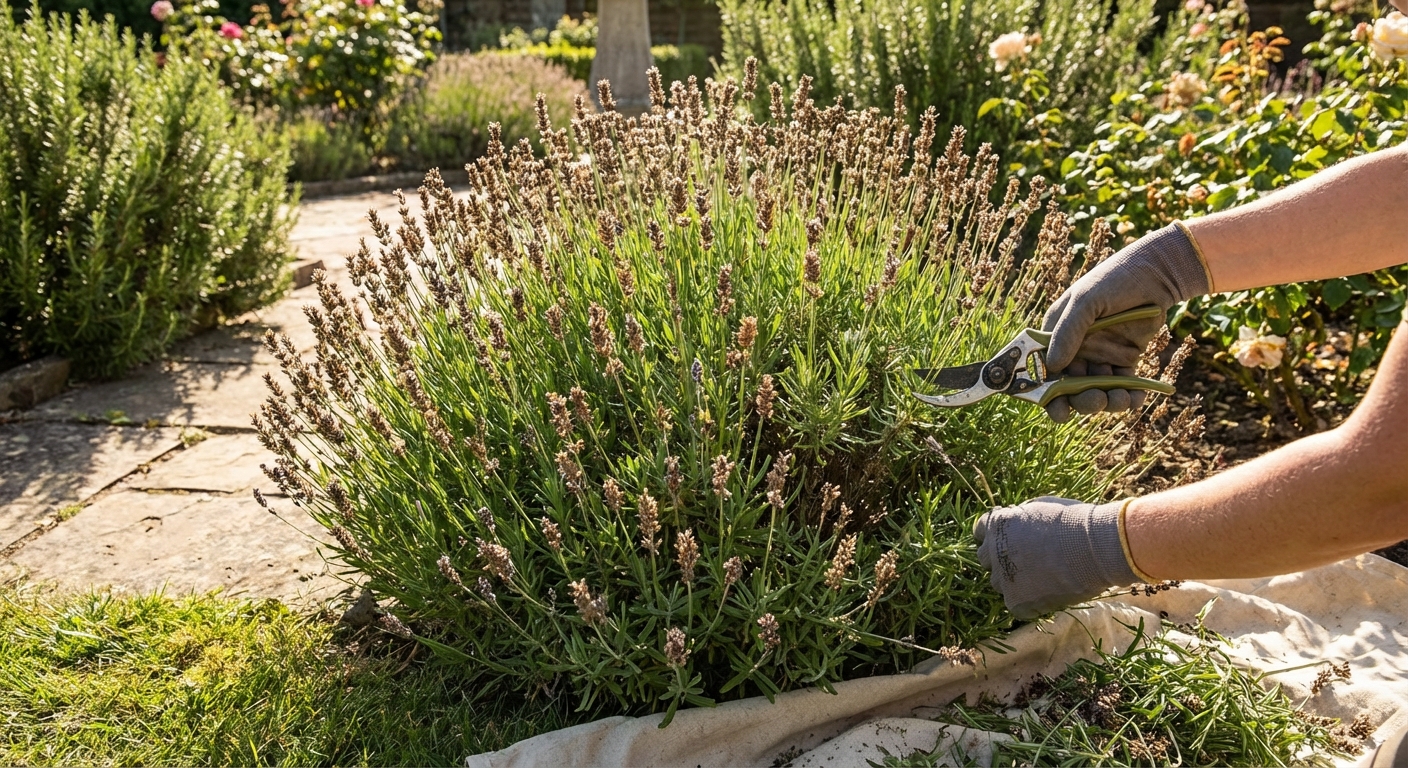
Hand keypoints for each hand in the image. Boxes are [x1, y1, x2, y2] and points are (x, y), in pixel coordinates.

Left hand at [973, 497, 1143, 618]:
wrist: (1094, 547)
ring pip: (998, 583)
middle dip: (1001, 558)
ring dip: (1013, 581)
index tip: (1010, 540)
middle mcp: (993, 551)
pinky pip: (1017, 605)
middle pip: (986, 558)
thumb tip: (1017, 522)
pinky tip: (1050, 593)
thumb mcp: (1041, 507)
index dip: (996, 536)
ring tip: (1042, 578)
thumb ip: (1021, 517)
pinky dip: (1030, 602)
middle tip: (1026, 561)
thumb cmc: (1074, 522)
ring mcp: (1003, 578)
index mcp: (997, 524)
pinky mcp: (1016, 601)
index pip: (982, 531)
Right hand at [1042, 223, 1210, 421]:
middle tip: (1095, 401)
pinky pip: (1123, 384)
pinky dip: (1128, 395)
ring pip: (1097, 389)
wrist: (1157, 273)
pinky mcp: (1125, 359)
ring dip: (1106, 400)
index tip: (1058, 410)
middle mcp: (1076, 349)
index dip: (1048, 394)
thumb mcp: (1086, 300)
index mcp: (1057, 334)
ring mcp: (1100, 355)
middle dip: (1081, 400)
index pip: (1045, 370)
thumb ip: (1068, 332)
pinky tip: (1135, 397)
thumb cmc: (1114, 279)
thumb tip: (1052, 366)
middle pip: (1071, 386)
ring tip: (1119, 400)